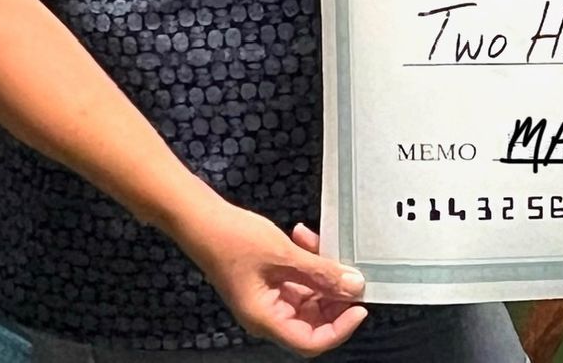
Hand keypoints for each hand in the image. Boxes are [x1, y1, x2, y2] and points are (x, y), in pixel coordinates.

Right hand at [178, 205, 366, 355]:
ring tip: (321, 243)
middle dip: (334, 295)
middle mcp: (266, 315)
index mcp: (265, 319)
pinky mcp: (268, 283)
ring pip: (309, 298)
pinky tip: (305, 237)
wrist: (201, 221)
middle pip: (313, 321)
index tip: (360, 305)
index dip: (341, 328)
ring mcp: (267, 299)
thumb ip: (321, 273)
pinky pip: (298, 281)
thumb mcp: (284, 255)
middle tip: (349, 270)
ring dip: (321, 272)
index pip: (311, 342)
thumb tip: (354, 287)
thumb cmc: (232, 240)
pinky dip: (307, 262)